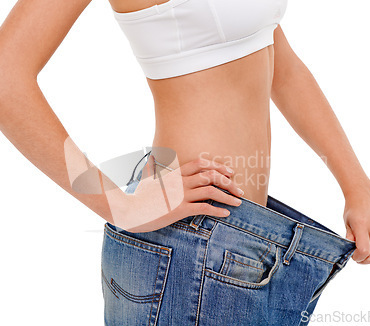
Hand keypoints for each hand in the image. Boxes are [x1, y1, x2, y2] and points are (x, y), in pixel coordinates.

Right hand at [116, 157, 243, 232]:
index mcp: (175, 173)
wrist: (129, 210)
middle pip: (210, 176)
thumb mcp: (148, 178)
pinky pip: (203, 208)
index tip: (229, 172)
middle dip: (228, 182)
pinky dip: (218, 210)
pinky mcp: (179, 210)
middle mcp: (180, 182)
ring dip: (228, 196)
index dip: (218, 166)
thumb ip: (155, 167)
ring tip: (239, 202)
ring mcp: (180, 195)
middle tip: (239, 189)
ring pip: (211, 191)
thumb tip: (154, 157)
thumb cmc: (139, 197)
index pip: (200, 163)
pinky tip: (226, 213)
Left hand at [343, 189, 369, 263]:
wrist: (363, 196)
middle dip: (364, 260)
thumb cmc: (352, 210)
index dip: (358, 257)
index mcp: (362, 225)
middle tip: (358, 256)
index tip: (353, 255)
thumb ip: (349, 238)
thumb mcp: (346, 223)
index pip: (364, 250)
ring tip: (367, 253)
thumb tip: (352, 252)